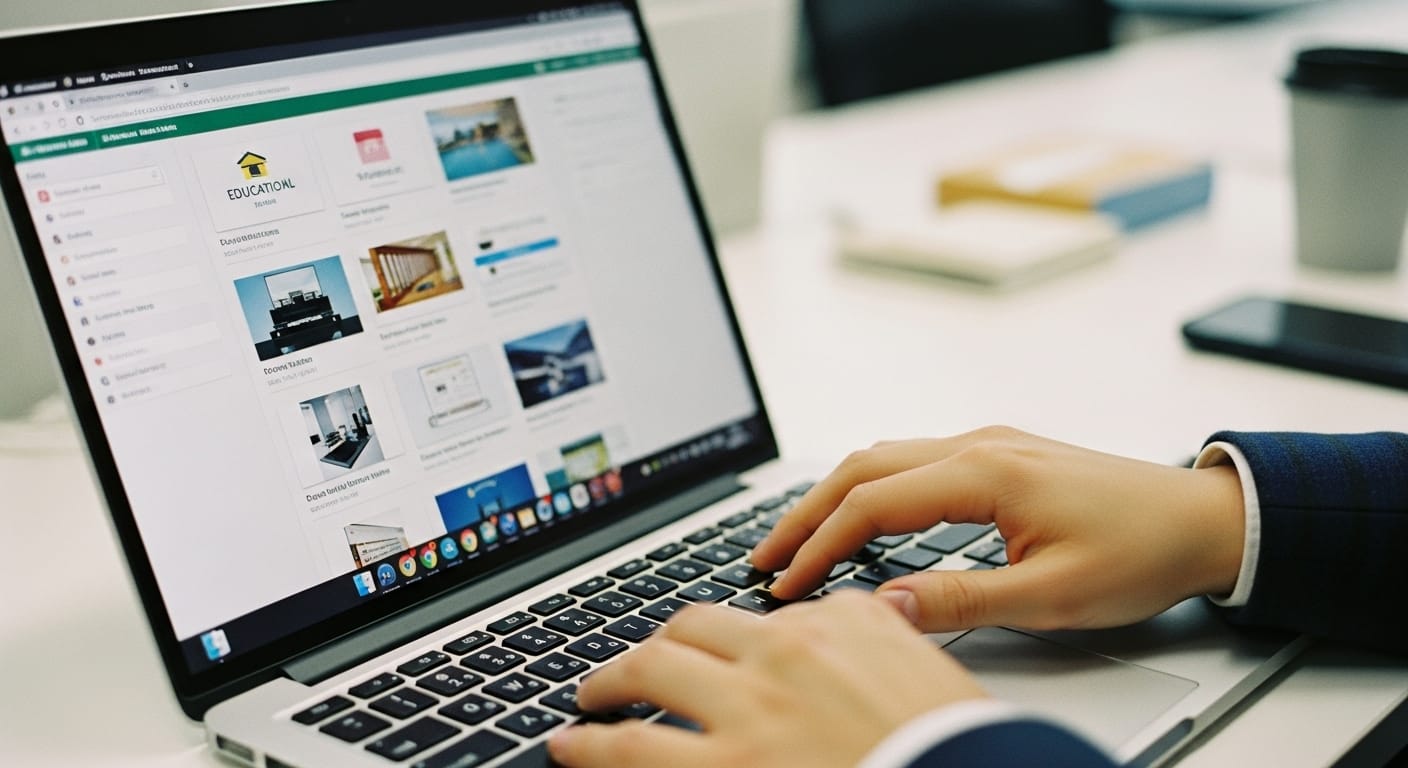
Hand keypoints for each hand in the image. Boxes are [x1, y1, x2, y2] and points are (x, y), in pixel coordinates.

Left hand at [547, 591, 986, 767]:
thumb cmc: (960, 750)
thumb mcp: (931, 677)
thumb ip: (886, 641)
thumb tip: (860, 622)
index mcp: (844, 626)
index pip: (763, 617)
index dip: (728, 640)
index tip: (710, 653)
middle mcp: (788, 654)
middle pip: (693, 628)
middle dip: (656, 645)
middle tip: (635, 666)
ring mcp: (751, 710)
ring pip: (650, 671)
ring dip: (611, 681)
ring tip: (592, 696)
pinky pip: (633, 749)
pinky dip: (592, 744)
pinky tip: (573, 744)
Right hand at [752, 426, 1245, 631]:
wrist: (1203, 518)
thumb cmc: (1141, 551)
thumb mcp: (1053, 595)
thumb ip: (963, 599)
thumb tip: (885, 604)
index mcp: (985, 473)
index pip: (872, 503)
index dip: (820, 546)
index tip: (786, 585)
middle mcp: (978, 445)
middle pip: (862, 467)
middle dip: (805, 512)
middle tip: (765, 556)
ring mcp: (987, 443)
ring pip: (883, 457)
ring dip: (834, 496)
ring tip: (798, 539)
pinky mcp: (999, 454)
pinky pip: (912, 460)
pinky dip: (870, 489)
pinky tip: (860, 518)